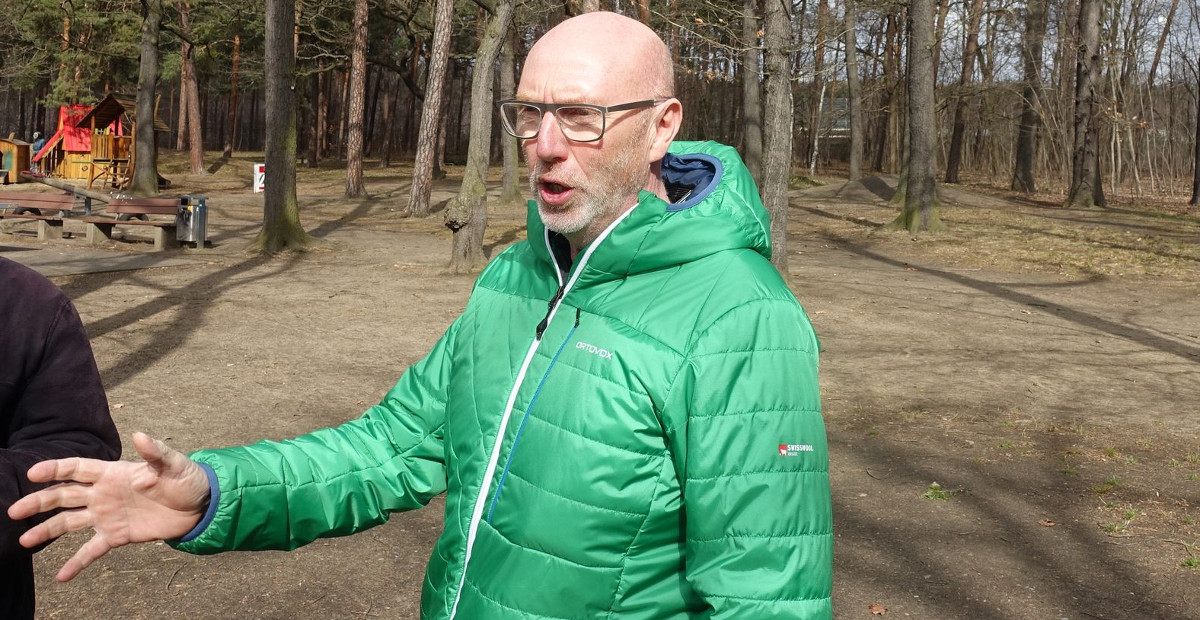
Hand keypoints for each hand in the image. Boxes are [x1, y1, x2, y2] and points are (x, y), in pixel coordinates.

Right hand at [6, 432, 211, 581]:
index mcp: (113, 473)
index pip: (78, 469)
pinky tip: (61, 577)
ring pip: (69, 523)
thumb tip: (140, 435)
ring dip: (46, 531)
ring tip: (23, 541)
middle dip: (39, 502)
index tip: (33, 473)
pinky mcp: (116, 536)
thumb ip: (155, 452)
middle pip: (64, 496)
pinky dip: (77, 563)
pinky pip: (91, 551)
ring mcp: (106, 516)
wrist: (198, 506)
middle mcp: (103, 494)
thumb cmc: (186, 479)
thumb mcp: (174, 464)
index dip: (56, 469)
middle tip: (14, 510)